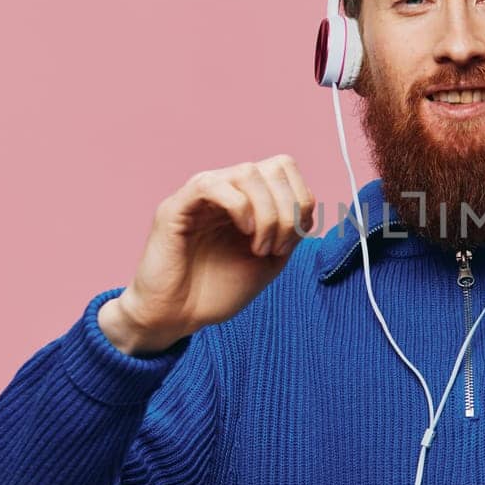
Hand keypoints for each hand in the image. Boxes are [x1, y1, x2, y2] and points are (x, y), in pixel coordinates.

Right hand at [100, 155, 316, 354]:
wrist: (176, 317)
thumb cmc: (217, 291)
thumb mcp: (268, 262)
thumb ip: (291, 232)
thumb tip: (308, 208)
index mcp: (248, 199)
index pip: (284, 169)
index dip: (301, 201)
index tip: (292, 243)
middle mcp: (226, 189)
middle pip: (273, 166)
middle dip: (288, 209)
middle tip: (276, 249)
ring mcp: (201, 195)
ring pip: (247, 171)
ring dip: (267, 213)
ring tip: (259, 248)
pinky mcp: (176, 207)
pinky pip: (211, 184)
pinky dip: (238, 206)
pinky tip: (243, 233)